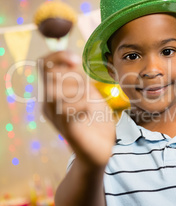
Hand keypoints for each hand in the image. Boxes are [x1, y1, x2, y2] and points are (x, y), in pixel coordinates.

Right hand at [40, 51, 114, 166]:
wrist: (102, 149)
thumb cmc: (96, 120)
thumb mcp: (88, 91)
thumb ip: (78, 77)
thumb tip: (72, 59)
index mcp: (53, 92)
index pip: (43, 64)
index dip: (58, 56)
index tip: (76, 60)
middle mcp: (49, 104)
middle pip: (49, 75)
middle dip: (73, 76)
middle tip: (88, 88)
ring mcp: (56, 117)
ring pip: (56, 91)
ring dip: (79, 91)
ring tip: (90, 103)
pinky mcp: (66, 129)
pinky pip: (67, 109)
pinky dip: (83, 105)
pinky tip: (90, 111)